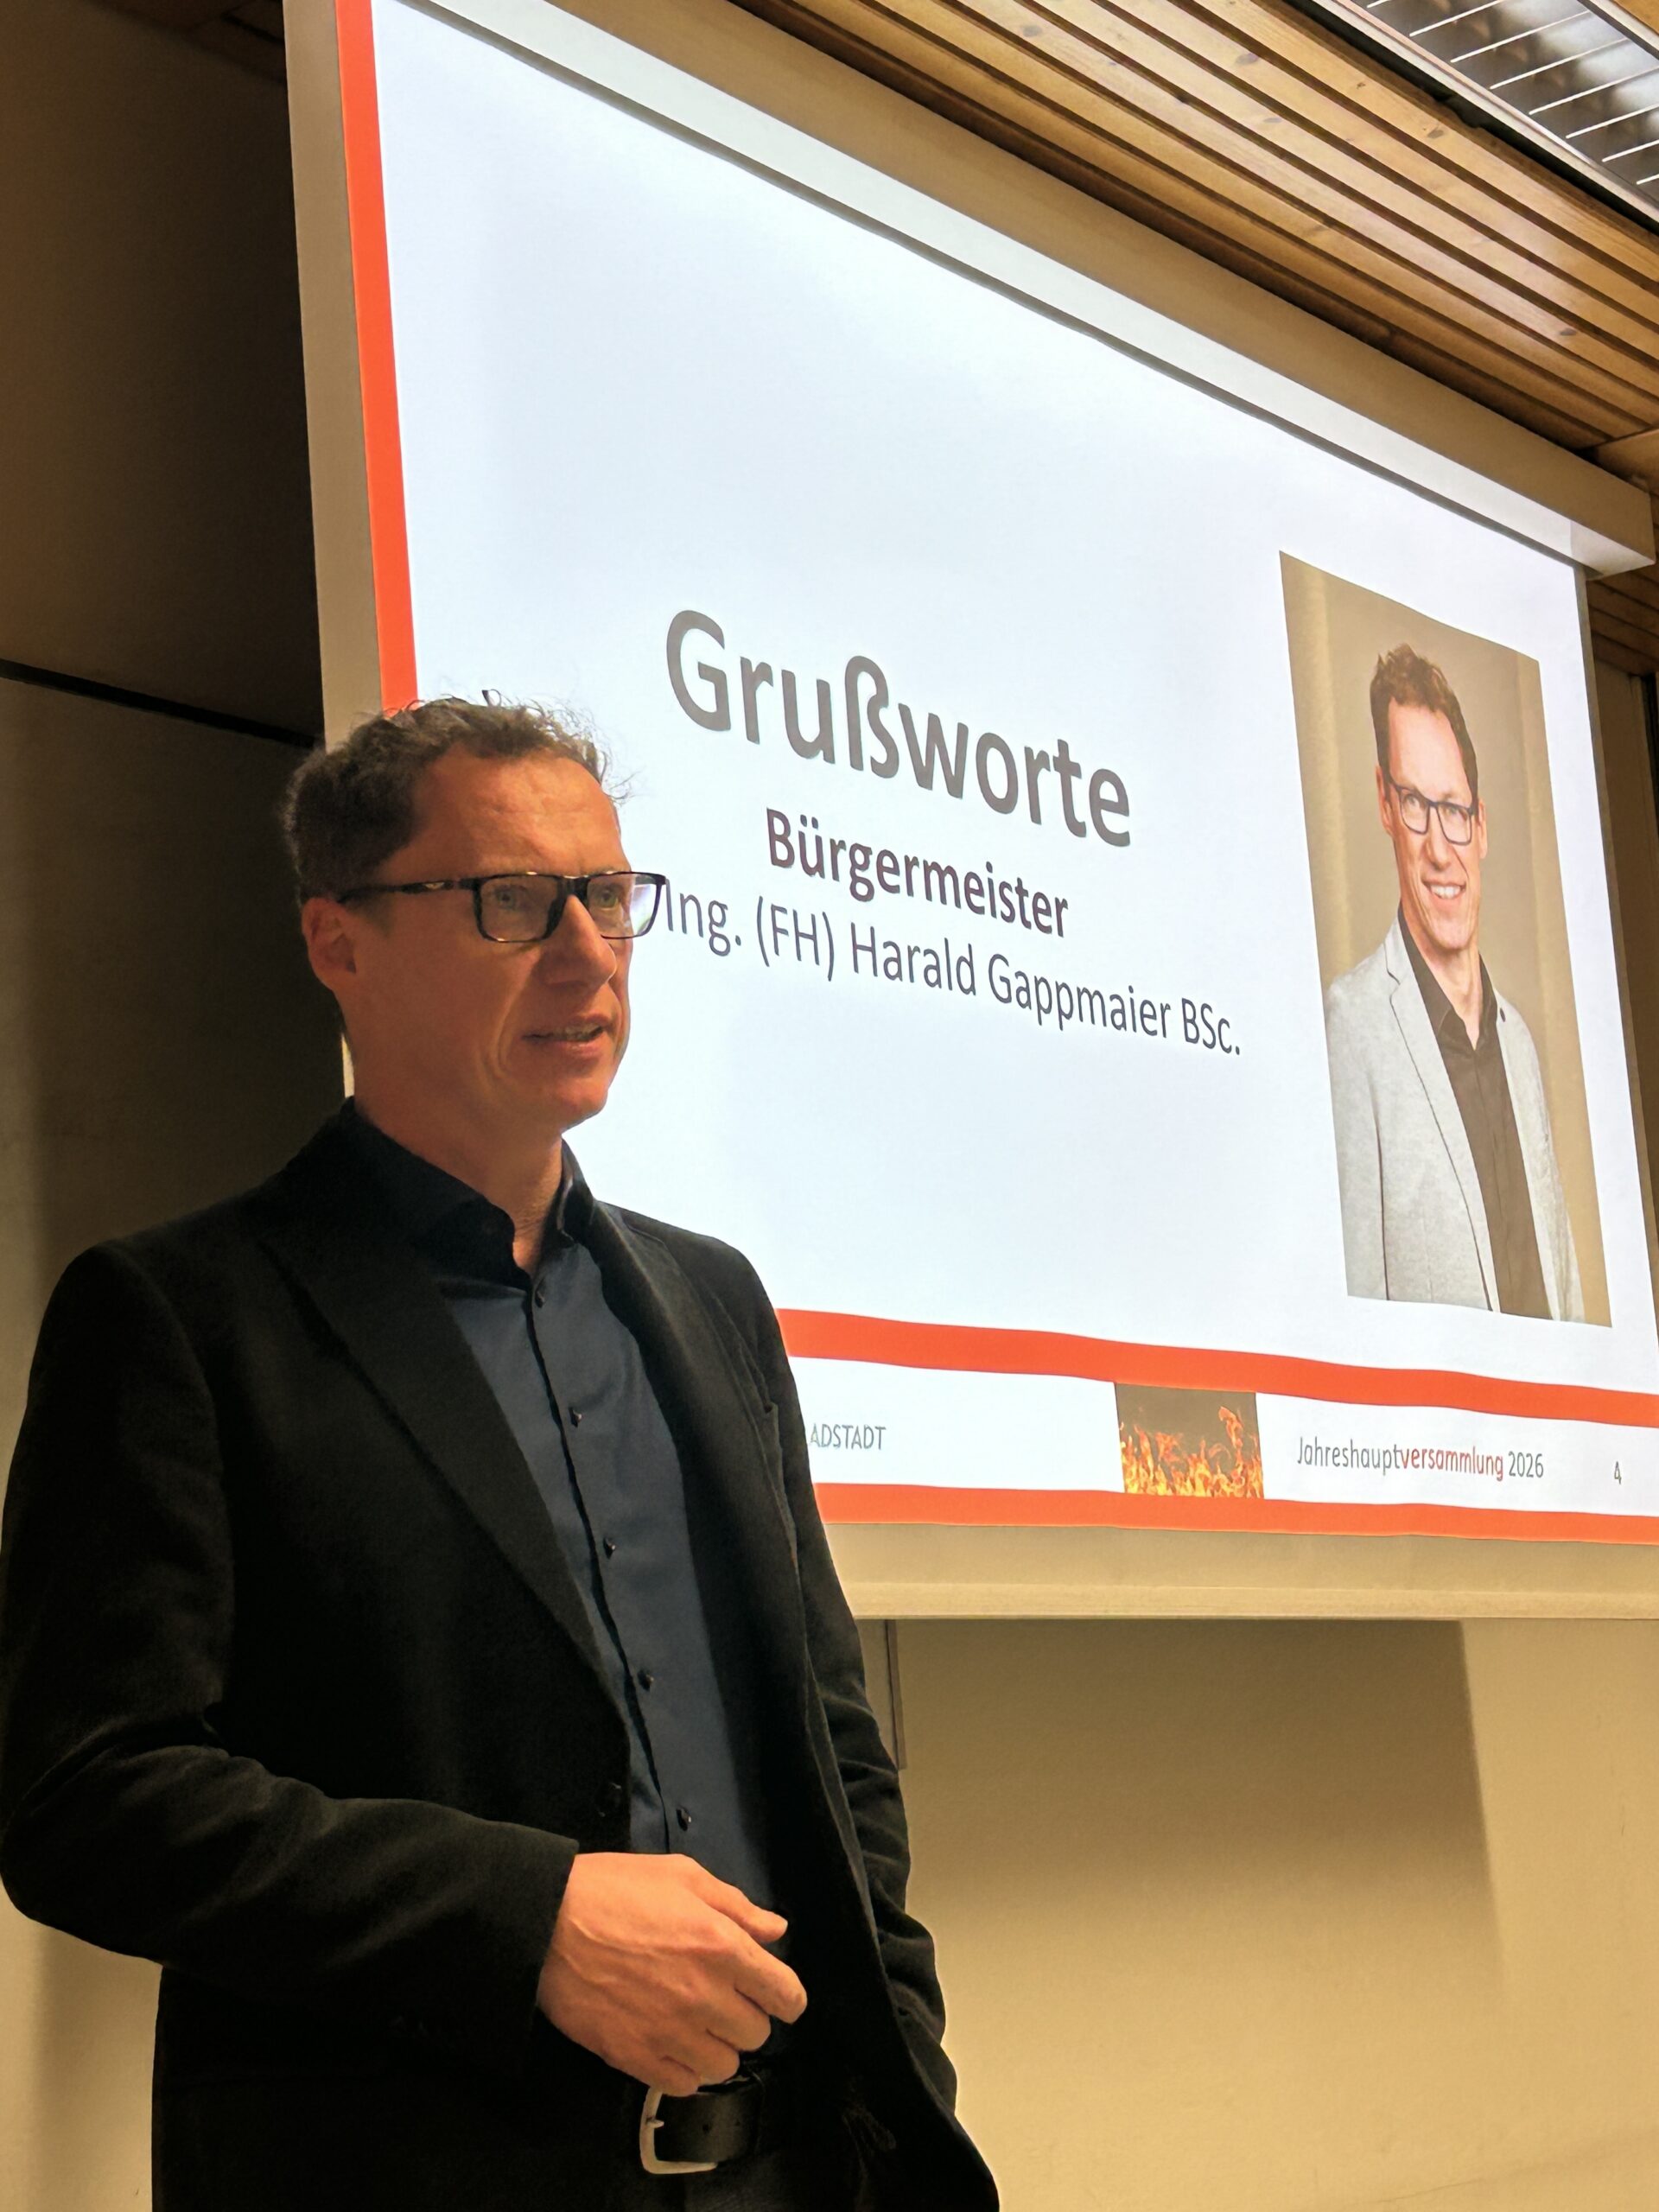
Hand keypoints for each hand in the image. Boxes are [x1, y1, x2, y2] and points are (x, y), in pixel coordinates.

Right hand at [537, 1854, 807, 2094]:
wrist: (547, 1921)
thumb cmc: (614, 1890)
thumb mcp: (682, 1876)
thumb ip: (736, 1905)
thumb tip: (775, 1930)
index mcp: (722, 1945)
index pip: (785, 1995)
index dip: (785, 1996)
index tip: (774, 1994)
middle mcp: (704, 1995)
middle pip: (756, 2034)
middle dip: (744, 2015)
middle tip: (719, 1996)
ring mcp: (670, 2031)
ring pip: (723, 2065)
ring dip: (715, 2045)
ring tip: (693, 2022)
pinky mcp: (635, 2057)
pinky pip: (683, 2085)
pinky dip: (682, 2069)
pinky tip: (668, 2042)